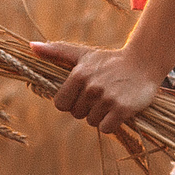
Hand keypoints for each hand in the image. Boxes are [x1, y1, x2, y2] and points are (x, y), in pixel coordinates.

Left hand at [31, 41, 163, 133]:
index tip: (83, 94)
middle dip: (87, 108)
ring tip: (111, 99)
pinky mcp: (122, 109)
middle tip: (101, 94)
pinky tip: (119, 109)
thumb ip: (56, 52)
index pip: (60, 104)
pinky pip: (106, 128)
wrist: (143, 63)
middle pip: (77, 114)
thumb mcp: (82, 54)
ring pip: (92, 122)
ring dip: (100, 116)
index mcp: (78, 74)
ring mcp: (107, 98)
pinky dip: (111, 123)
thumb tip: (31, 46)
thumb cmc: (108, 61)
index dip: (70, 102)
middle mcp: (91, 86)